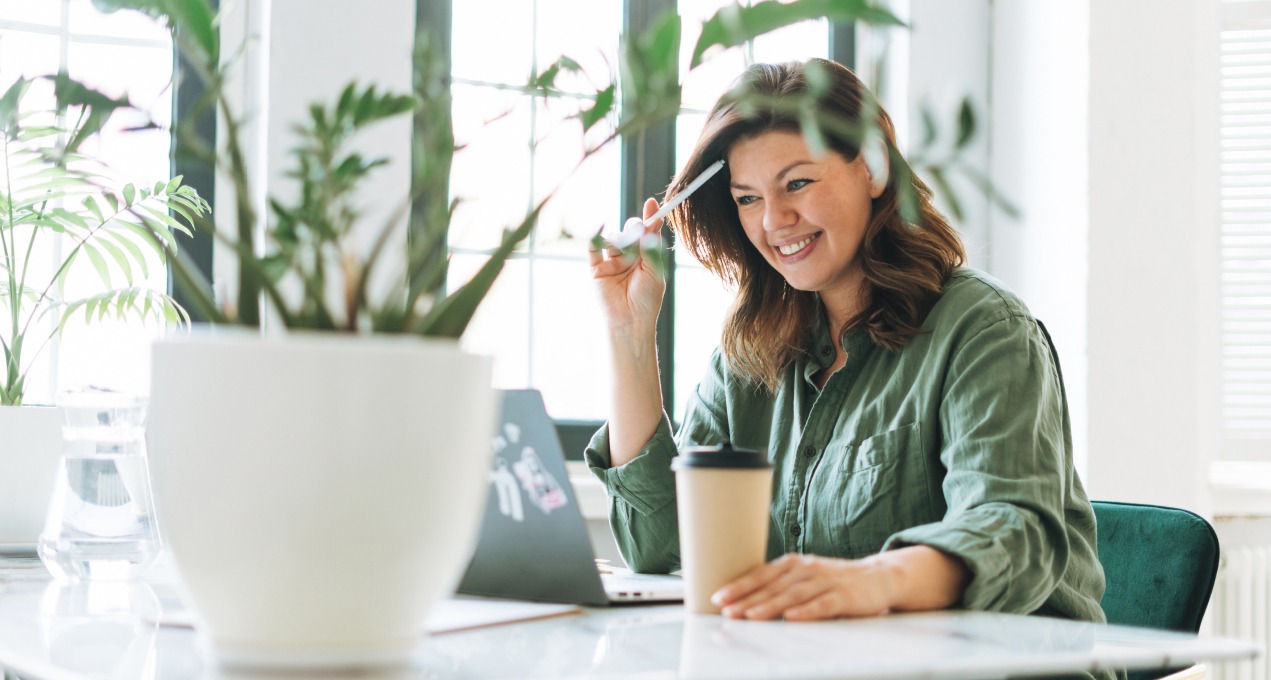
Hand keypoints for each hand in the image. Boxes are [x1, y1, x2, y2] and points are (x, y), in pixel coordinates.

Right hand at [589, 197, 665, 332]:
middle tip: (637, 233)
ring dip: (619, 240)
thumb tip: (653, 221)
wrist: (630, 320)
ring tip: (624, 251)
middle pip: (629, 232)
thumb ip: (651, 245)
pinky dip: (595, 237)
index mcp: (646, 257)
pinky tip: (600, 230)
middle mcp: (629, 257)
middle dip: (633, 229)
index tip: (653, 204)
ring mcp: (612, 262)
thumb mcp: (654, 269)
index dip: (650, 218)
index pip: (647, 233)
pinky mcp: (597, 269)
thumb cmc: (647, 299)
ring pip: (614, 239)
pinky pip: (593, 249)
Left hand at [711, 553, 893, 620]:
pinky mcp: (844, 596)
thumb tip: (745, 602)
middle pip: (773, 585)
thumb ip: (781, 585)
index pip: (761, 574)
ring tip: (750, 616)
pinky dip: (807, 611)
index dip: (740, 585)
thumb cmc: (835, 581)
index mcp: (793, 564)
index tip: (718, 597)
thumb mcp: (805, 577)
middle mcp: (807, 569)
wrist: (879, 576)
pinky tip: (792, 618)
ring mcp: (826, 581)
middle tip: (726, 609)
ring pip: (793, 594)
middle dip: (747, 598)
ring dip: (770, 605)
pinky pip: (823, 604)